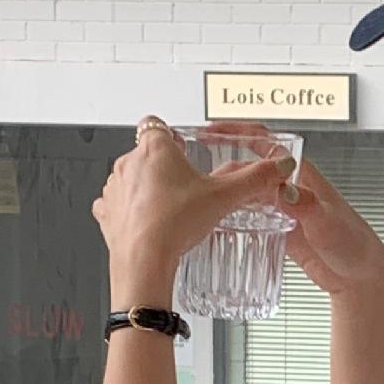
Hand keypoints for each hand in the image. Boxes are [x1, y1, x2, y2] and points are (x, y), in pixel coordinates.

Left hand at [92, 121, 290, 291]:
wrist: (144, 259)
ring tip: (169, 208)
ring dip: (146, 188)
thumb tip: (277, 167)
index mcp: (155, 149)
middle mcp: (129, 162)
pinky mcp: (106, 213)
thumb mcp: (223, 197)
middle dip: (163, 166)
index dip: (170, 135)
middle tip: (185, 186)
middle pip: (146, 153)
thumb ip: (253, 179)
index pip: (157, 125)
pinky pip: (116, 205)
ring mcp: (115, 188)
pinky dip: (130, 211)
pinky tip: (148, 223)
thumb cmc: (174, 222)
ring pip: (131, 178)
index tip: (181, 146)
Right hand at [215, 121, 383, 301]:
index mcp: (302, 175)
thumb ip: (307, 206)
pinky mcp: (280, 230)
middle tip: (203, 184)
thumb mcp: (329, 223)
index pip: (265, 142)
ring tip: (204, 203)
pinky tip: (220, 227)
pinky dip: (235, 218)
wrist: (361, 278)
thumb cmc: (355, 246)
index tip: (211, 132)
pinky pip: (251, 218)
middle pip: (249, 169)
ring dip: (227, 195)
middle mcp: (290, 188)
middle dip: (225, 170)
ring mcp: (283, 209)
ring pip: (247, 193)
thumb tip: (285, 192)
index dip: (237, 132)